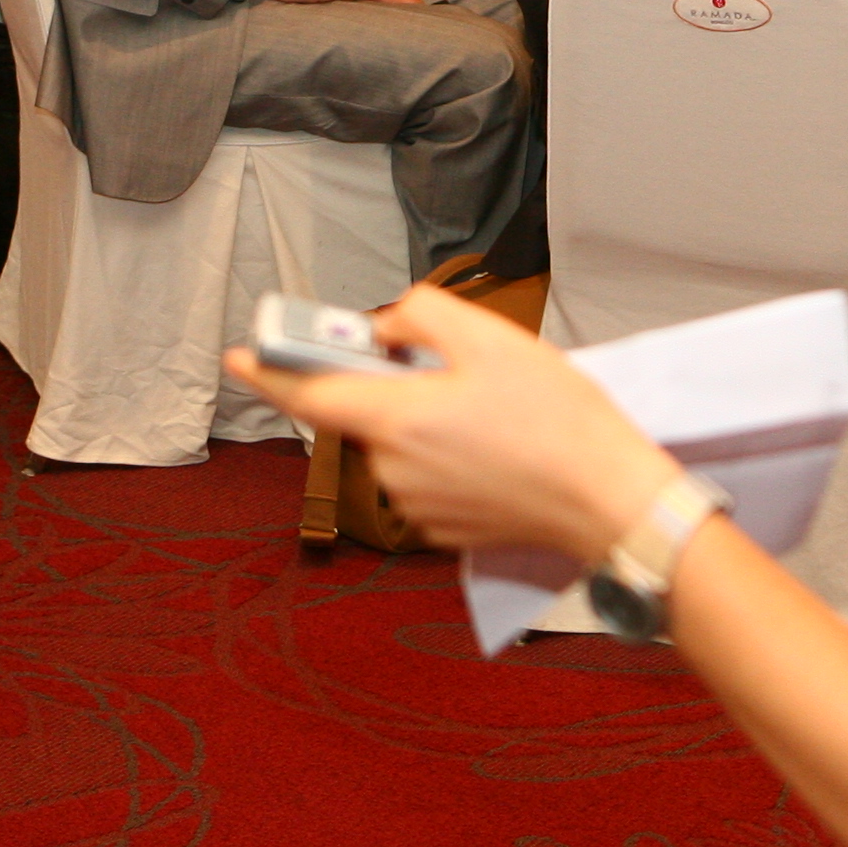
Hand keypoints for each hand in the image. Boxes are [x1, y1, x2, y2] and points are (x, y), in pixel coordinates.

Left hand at [230, 286, 680, 558]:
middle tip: (456, 368)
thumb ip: (422, 316)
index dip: (269, 373)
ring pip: (401, 445)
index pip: (310, 394)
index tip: (239, 356)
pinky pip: (428, 477)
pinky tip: (498, 445)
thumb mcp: (491, 339)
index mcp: (398, 420)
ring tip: (495, 411)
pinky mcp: (444, 530)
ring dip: (428, 421)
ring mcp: (418, 506)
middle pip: (369, 414)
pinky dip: (449, 455)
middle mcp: (395, 470)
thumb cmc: (559, 421)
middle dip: (396, 385)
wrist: (608, 501)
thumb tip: (386, 329)